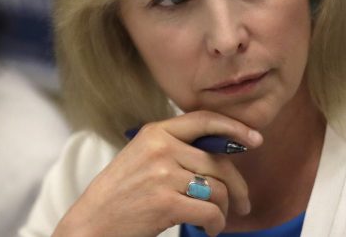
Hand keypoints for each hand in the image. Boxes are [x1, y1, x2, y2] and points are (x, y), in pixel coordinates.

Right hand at [52, 111, 263, 236]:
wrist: (90, 225)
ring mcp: (163, 175)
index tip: (255, 140)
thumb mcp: (142, 158)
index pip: (204, 120)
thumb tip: (225, 152)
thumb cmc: (119, 195)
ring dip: (224, 210)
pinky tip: (209, 231)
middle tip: (243, 204)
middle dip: (237, 187)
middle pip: (219, 163)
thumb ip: (176, 149)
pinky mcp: (166, 203)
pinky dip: (215, 225)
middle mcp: (161, 148)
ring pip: (218, 189)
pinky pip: (210, 212)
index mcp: (155, 132)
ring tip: (216, 221)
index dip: (234, 128)